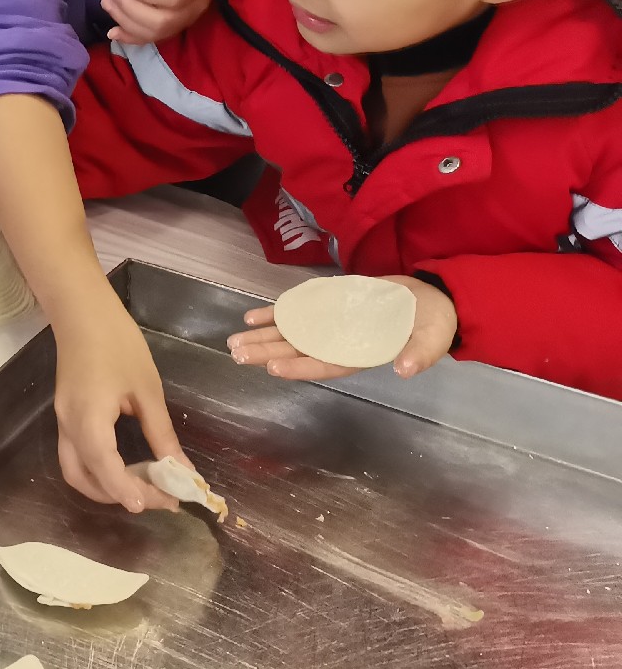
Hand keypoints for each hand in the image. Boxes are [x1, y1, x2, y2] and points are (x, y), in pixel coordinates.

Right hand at [52, 289, 186, 511]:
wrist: (83, 312)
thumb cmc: (118, 344)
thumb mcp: (146, 390)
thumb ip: (161, 434)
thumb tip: (183, 471)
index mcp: (89, 418)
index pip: (105, 468)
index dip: (130, 492)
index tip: (163, 504)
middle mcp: (69, 425)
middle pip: (82, 479)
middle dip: (117, 496)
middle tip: (156, 496)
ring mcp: (62, 420)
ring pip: (74, 470)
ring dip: (103, 488)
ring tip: (140, 488)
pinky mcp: (64, 414)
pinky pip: (74, 455)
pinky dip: (97, 471)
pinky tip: (124, 468)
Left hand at [103, 0, 219, 44]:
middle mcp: (194, 6)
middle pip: (161, 21)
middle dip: (130, 8)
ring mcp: (185, 20)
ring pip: (155, 33)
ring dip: (125, 21)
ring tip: (108, 3)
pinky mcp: (175, 27)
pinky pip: (153, 39)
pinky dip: (131, 38)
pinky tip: (113, 32)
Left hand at [228, 275, 457, 380]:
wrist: (431, 299)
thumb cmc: (433, 323)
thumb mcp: (434, 337)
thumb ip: (420, 354)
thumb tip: (404, 368)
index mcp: (362, 354)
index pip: (326, 364)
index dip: (299, 366)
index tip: (273, 367)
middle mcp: (340, 343)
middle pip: (299, 350)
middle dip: (268, 353)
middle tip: (237, 354)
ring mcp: (331, 326)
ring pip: (291, 334)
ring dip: (263, 337)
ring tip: (234, 341)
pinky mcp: (328, 307)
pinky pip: (296, 313)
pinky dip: (274, 314)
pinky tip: (250, 317)